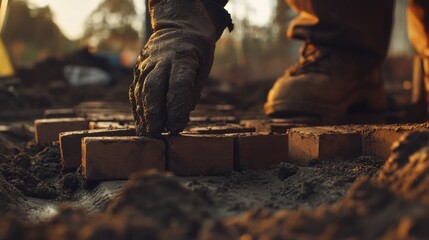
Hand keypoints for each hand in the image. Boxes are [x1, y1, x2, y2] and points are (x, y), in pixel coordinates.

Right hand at [129, 0, 231, 137]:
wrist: (178, 26)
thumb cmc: (197, 49)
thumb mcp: (205, 65)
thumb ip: (194, 89)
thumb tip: (183, 114)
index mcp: (182, 58)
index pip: (178, 86)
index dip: (176, 109)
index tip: (176, 127)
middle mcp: (160, 60)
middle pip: (153, 89)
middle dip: (154, 114)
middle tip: (156, 135)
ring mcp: (146, 64)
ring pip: (141, 91)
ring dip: (143, 115)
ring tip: (147, 134)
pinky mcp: (138, 69)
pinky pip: (135, 90)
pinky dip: (137, 108)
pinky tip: (141, 123)